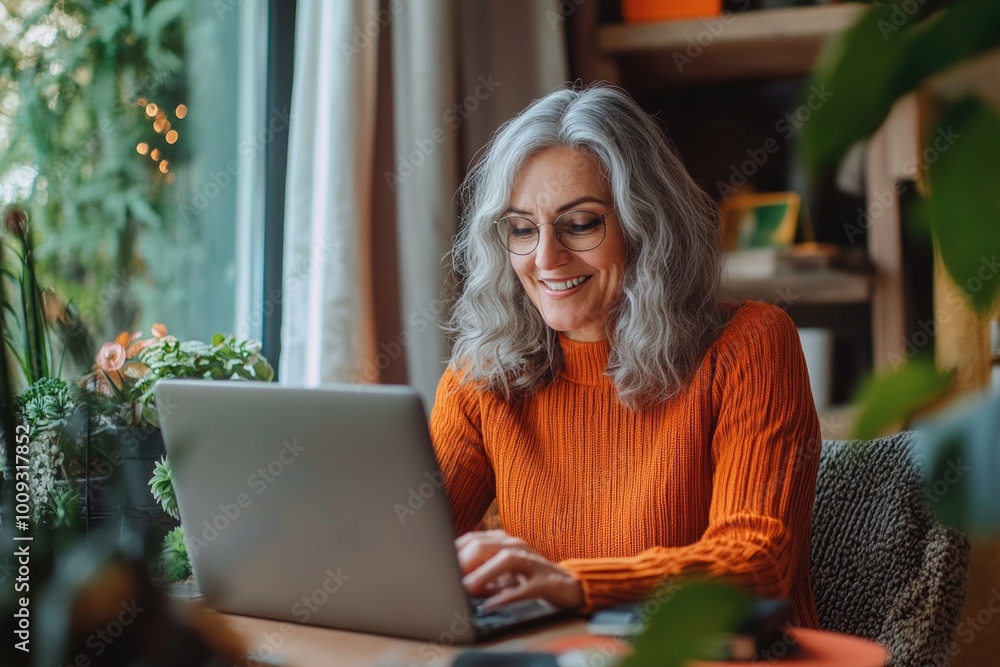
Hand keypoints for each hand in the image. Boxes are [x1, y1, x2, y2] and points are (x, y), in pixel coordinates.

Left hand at [455, 529, 583, 610]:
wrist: (568, 586)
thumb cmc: (526, 578)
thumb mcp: (500, 573)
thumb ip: (478, 571)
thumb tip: (450, 579)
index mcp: (504, 542)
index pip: (474, 539)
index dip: (455, 549)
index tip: (437, 563)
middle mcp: (518, 547)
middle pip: (488, 544)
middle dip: (466, 559)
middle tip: (448, 577)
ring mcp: (533, 563)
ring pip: (508, 559)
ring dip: (485, 573)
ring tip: (467, 588)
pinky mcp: (547, 582)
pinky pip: (526, 587)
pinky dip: (508, 596)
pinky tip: (492, 604)